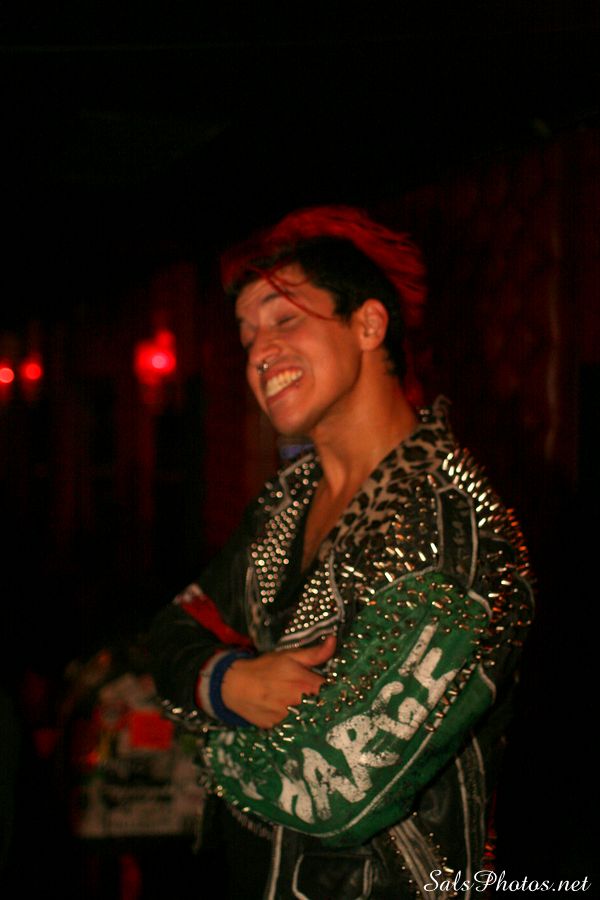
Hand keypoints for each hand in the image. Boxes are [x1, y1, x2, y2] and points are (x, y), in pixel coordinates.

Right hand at [221, 635, 336, 728]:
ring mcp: (290, 720)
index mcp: (306, 684)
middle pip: (325, 709)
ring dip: (315, 715)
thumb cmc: (265, 668)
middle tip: (329, 699)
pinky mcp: (280, 729)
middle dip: (328, 704)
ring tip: (314, 709)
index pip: (335, 692)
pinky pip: (297, 728)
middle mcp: (300, 704)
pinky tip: (299, 717)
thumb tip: (334, 640)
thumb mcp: (290, 656)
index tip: (343, 689)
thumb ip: (315, 653)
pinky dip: (300, 724)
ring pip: (312, 721)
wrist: (235, 686)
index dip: (340, 690)